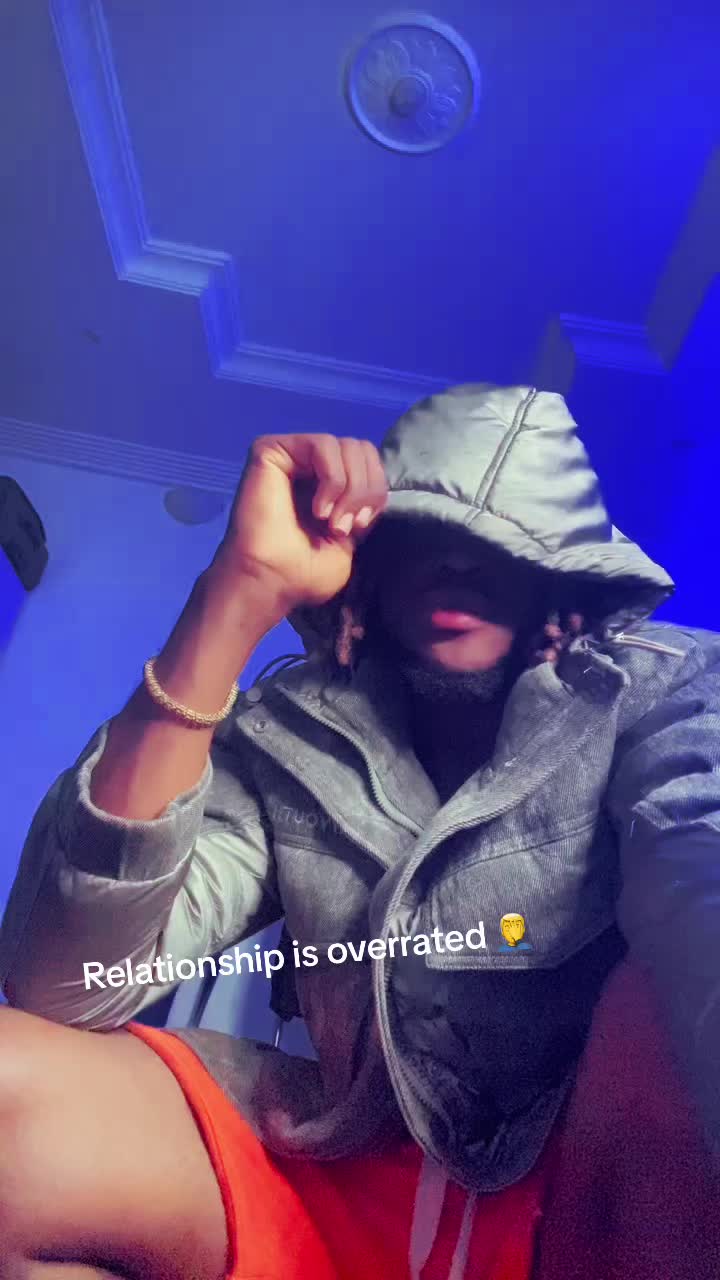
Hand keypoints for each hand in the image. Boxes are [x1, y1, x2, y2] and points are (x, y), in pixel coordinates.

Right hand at [213, 433, 388, 611]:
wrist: (269, 582)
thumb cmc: (303, 572)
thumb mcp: (351, 535)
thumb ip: (366, 503)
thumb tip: (377, 484)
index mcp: (327, 482)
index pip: (369, 460)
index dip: (375, 491)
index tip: (359, 527)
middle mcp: (309, 464)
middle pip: (362, 448)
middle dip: (365, 490)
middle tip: (343, 527)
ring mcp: (291, 454)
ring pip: (347, 445)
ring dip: (350, 488)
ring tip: (329, 520)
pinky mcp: (272, 450)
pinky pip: (323, 444)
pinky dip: (332, 478)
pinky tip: (318, 509)